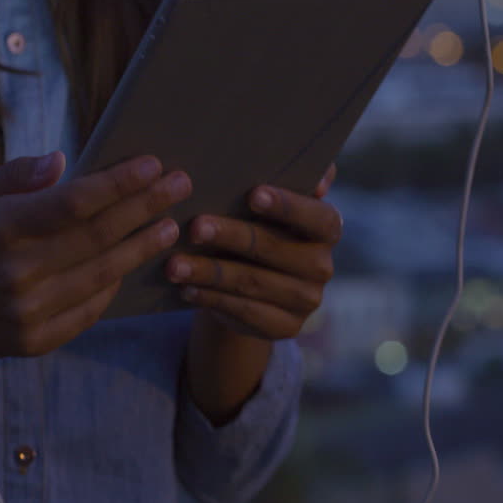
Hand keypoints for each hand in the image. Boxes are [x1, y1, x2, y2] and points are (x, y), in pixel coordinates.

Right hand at [0, 151, 191, 357]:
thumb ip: (18, 176)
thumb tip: (62, 161)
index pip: (74, 203)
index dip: (118, 184)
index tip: (153, 164)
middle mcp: (15, 271)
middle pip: (97, 236)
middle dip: (145, 208)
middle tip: (180, 186)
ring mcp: (26, 311)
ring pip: (101, 274)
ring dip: (141, 248)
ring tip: (169, 226)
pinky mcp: (35, 340)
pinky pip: (90, 309)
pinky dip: (114, 284)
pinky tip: (133, 262)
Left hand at [167, 163, 339, 339]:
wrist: (254, 282)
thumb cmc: (260, 225)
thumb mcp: (273, 201)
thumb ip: (293, 178)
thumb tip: (319, 175)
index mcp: (327, 228)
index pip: (317, 217)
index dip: (288, 206)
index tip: (253, 195)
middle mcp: (322, 266)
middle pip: (274, 249)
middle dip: (231, 236)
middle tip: (195, 227)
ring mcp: (305, 300)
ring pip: (251, 282)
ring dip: (209, 272)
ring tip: (174, 264)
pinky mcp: (284, 327)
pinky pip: (243, 311)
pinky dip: (210, 298)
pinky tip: (185, 288)